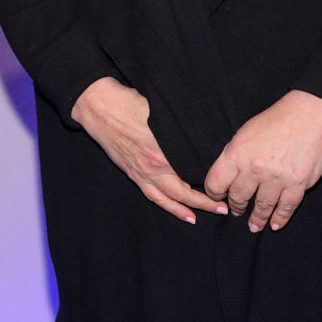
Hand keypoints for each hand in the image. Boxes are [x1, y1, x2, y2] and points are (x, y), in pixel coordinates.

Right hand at [71, 77, 227, 224]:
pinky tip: (171, 207)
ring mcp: (139, 171)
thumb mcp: (159, 110)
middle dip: (203, 203)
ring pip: (164, 199)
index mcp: (160, 154)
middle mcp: (151, 168)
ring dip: (182, 210)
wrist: (96, 105)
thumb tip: (200, 133)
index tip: (225, 186)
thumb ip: (179, 126)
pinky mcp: (130, 171)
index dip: (209, 184)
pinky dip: (163, 204)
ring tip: (196, 219)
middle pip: (181, 193)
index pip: (190, 175)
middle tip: (222, 208)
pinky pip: (149, 194)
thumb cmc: (127, 103)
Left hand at [203, 90, 321, 232]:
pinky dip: (280, 218)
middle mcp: (255, 168)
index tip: (217, 197)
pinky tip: (275, 225)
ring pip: (262, 206)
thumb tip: (226, 175)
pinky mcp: (298, 183)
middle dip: (236, 206)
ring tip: (254, 225)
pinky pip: (286, 207)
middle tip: (236, 211)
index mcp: (237, 153)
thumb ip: (234, 154)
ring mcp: (277, 178)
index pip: (216, 182)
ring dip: (257, 218)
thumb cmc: (275, 120)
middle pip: (239, 197)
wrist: (309, 115)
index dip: (214, 193)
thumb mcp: (244, 132)